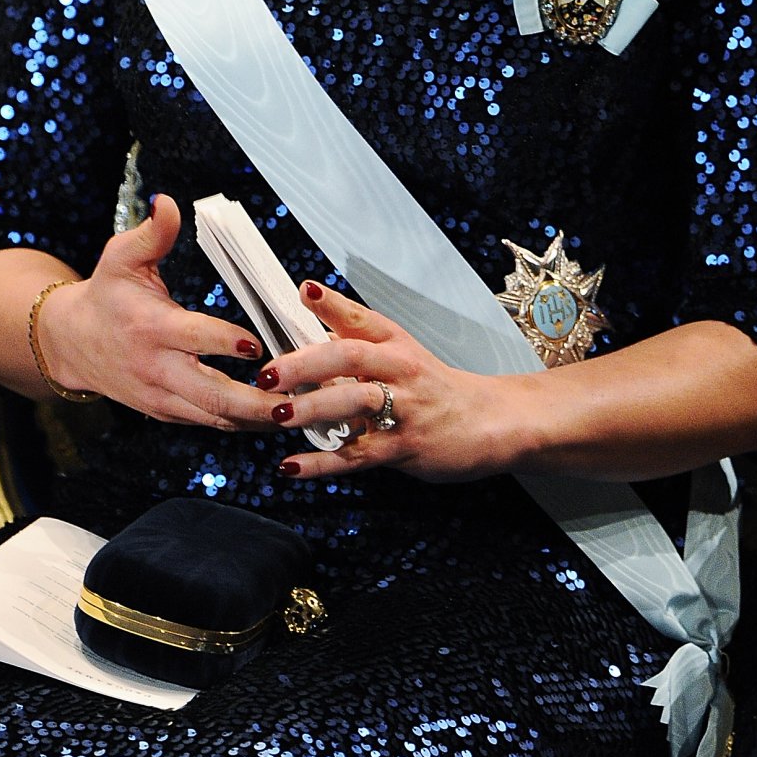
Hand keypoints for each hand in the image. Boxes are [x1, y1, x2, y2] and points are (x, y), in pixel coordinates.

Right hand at [33, 194, 277, 428]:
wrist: (73, 343)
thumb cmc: (106, 294)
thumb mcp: (121, 257)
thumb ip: (151, 233)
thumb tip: (168, 202)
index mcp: (153, 328)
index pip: (194, 338)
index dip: (225, 343)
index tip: (256, 345)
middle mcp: (158, 368)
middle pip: (211, 394)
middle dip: (254, 401)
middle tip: (294, 400)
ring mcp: (161, 396)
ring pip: (213, 417)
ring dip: (255, 418)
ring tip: (295, 413)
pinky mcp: (165, 412)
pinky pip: (206, 422)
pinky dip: (239, 422)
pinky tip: (272, 416)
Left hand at [258, 283, 530, 483]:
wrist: (487, 421)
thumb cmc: (434, 386)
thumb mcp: (401, 353)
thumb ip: (357, 341)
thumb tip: (312, 327)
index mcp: (394, 342)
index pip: (360, 318)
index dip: (331, 303)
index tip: (302, 290)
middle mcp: (399, 368)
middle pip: (350, 356)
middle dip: (306, 363)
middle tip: (269, 373)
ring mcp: (404, 407)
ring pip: (355, 402)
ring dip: (313, 408)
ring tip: (278, 414)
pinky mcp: (405, 445)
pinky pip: (358, 455)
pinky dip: (322, 462)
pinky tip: (291, 465)